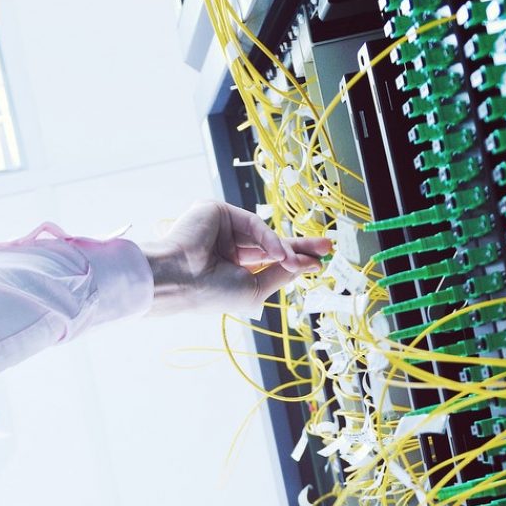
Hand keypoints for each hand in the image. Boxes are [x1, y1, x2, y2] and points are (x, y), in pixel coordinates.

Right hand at [140, 200, 330, 316]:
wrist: (179, 281)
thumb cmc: (210, 293)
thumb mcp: (254, 289)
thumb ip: (279, 275)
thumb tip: (305, 265)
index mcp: (232, 269)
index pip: (268, 261)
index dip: (295, 261)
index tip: (320, 262)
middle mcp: (227, 248)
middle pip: (271, 244)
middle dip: (300, 246)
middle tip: (327, 247)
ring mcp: (222, 228)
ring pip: (264, 234)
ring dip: (288, 248)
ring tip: (307, 260)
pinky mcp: (218, 212)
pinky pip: (252, 223)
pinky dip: (269, 239)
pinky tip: (280, 254)